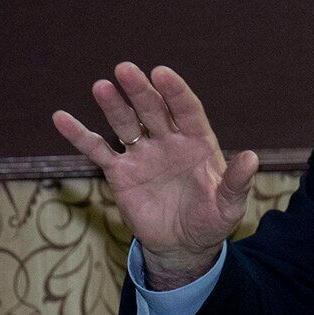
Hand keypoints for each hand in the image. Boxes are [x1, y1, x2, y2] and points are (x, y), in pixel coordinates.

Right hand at [52, 63, 258, 289]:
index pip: (186, 110)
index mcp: (197, 142)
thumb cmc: (211, 220)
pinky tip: (61, 118)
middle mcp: (168, 141)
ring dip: (113, 106)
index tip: (162, 73)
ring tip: (101, 87)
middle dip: (140, 90)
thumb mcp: (229, 205)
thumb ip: (237, 182)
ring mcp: (143, 154)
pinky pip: (98, 150)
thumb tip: (252, 158)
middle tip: (125, 69)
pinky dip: (80, 135)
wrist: (183, 245)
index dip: (175, 92)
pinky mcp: (121, 171)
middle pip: (153, 110)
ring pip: (126, 124)